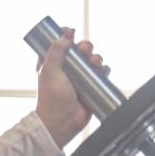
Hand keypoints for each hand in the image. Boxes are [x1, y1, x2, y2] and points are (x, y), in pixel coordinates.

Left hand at [35, 30, 109, 148]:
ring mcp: (80, 79)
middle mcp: (68, 69)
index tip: (71, 32)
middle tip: (85, 51)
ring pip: (92, 61)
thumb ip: (56, 49)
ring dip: (96, 58)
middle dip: (86, 47)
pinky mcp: (91, 89)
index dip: (67, 35)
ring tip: (95, 63)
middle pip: (81, 50)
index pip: (62, 43)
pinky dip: (104, 70)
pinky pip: (101, 75)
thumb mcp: (49, 69)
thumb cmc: (52, 99)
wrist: (61, 122)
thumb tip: (67, 33)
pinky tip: (103, 70)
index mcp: (54, 63)